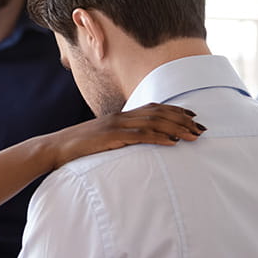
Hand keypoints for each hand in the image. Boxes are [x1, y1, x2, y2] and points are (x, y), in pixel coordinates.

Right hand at [45, 103, 203, 168]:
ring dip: (177, 128)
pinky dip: (159, 137)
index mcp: (119, 116)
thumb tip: (135, 144)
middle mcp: (121, 117)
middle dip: (182, 119)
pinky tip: (173, 142)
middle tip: (202, 128)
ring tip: (194, 135)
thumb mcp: (102, 140)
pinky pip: (139, 136)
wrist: (55, 149)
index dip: (175, 110)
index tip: (193, 115)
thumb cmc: (78, 148)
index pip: (153, 108)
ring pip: (153, 122)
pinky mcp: (111, 137)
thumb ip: (119, 138)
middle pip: (158, 113)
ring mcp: (116, 125)